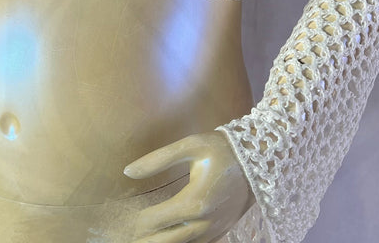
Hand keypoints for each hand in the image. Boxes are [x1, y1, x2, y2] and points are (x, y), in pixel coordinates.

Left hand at [123, 130, 255, 242]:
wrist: (258, 159)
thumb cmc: (221, 149)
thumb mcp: (190, 146)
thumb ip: (157, 159)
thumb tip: (127, 171)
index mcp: (193, 202)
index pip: (154, 221)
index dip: (134, 222)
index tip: (120, 219)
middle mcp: (203, 223)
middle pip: (164, 242)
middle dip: (143, 240)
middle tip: (125, 237)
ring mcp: (214, 230)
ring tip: (142, 239)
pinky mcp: (221, 231)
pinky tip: (167, 237)